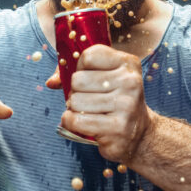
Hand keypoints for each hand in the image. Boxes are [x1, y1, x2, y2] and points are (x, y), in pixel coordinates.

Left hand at [47, 44, 151, 162]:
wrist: (139, 133)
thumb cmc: (114, 100)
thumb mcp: (103, 78)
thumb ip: (74, 72)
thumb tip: (51, 82)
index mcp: (128, 63)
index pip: (88, 56)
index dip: (80, 68)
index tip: (90, 78)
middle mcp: (130, 82)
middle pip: (77, 79)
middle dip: (76, 92)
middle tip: (89, 100)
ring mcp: (126, 106)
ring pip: (74, 101)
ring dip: (74, 109)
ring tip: (90, 113)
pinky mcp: (118, 129)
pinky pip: (76, 121)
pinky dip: (71, 123)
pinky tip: (84, 124)